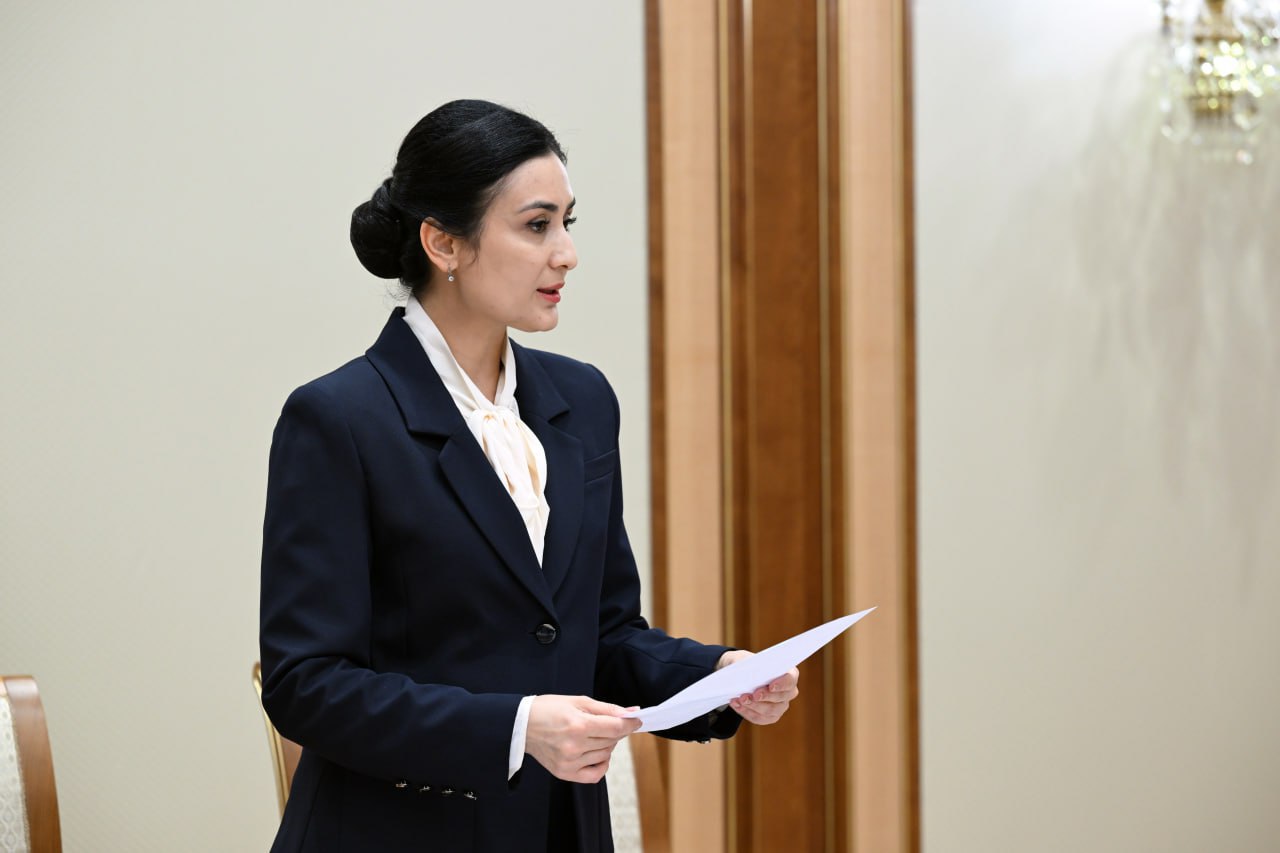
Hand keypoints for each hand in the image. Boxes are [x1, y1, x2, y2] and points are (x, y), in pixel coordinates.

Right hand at [525, 695, 641, 782]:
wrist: (522, 725)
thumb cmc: (549, 709)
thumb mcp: (578, 701)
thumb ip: (607, 709)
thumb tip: (631, 712)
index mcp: (578, 725)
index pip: (615, 727)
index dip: (630, 723)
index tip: (637, 720)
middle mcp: (574, 746)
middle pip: (612, 741)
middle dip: (617, 730)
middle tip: (609, 723)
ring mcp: (569, 762)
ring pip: (605, 755)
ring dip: (607, 745)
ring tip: (595, 734)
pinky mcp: (565, 773)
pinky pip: (594, 775)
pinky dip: (602, 765)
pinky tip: (597, 754)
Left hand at [716, 650, 799, 725]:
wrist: (739, 676)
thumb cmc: (746, 664)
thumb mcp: (744, 659)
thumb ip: (746, 664)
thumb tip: (747, 675)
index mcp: (788, 673)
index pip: (790, 680)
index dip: (782, 684)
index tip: (771, 686)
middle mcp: (788, 691)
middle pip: (781, 697)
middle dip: (765, 697)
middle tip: (753, 695)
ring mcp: (781, 706)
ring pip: (770, 710)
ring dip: (754, 705)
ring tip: (740, 699)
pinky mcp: (770, 717)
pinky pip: (760, 718)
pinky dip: (747, 711)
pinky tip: (737, 705)